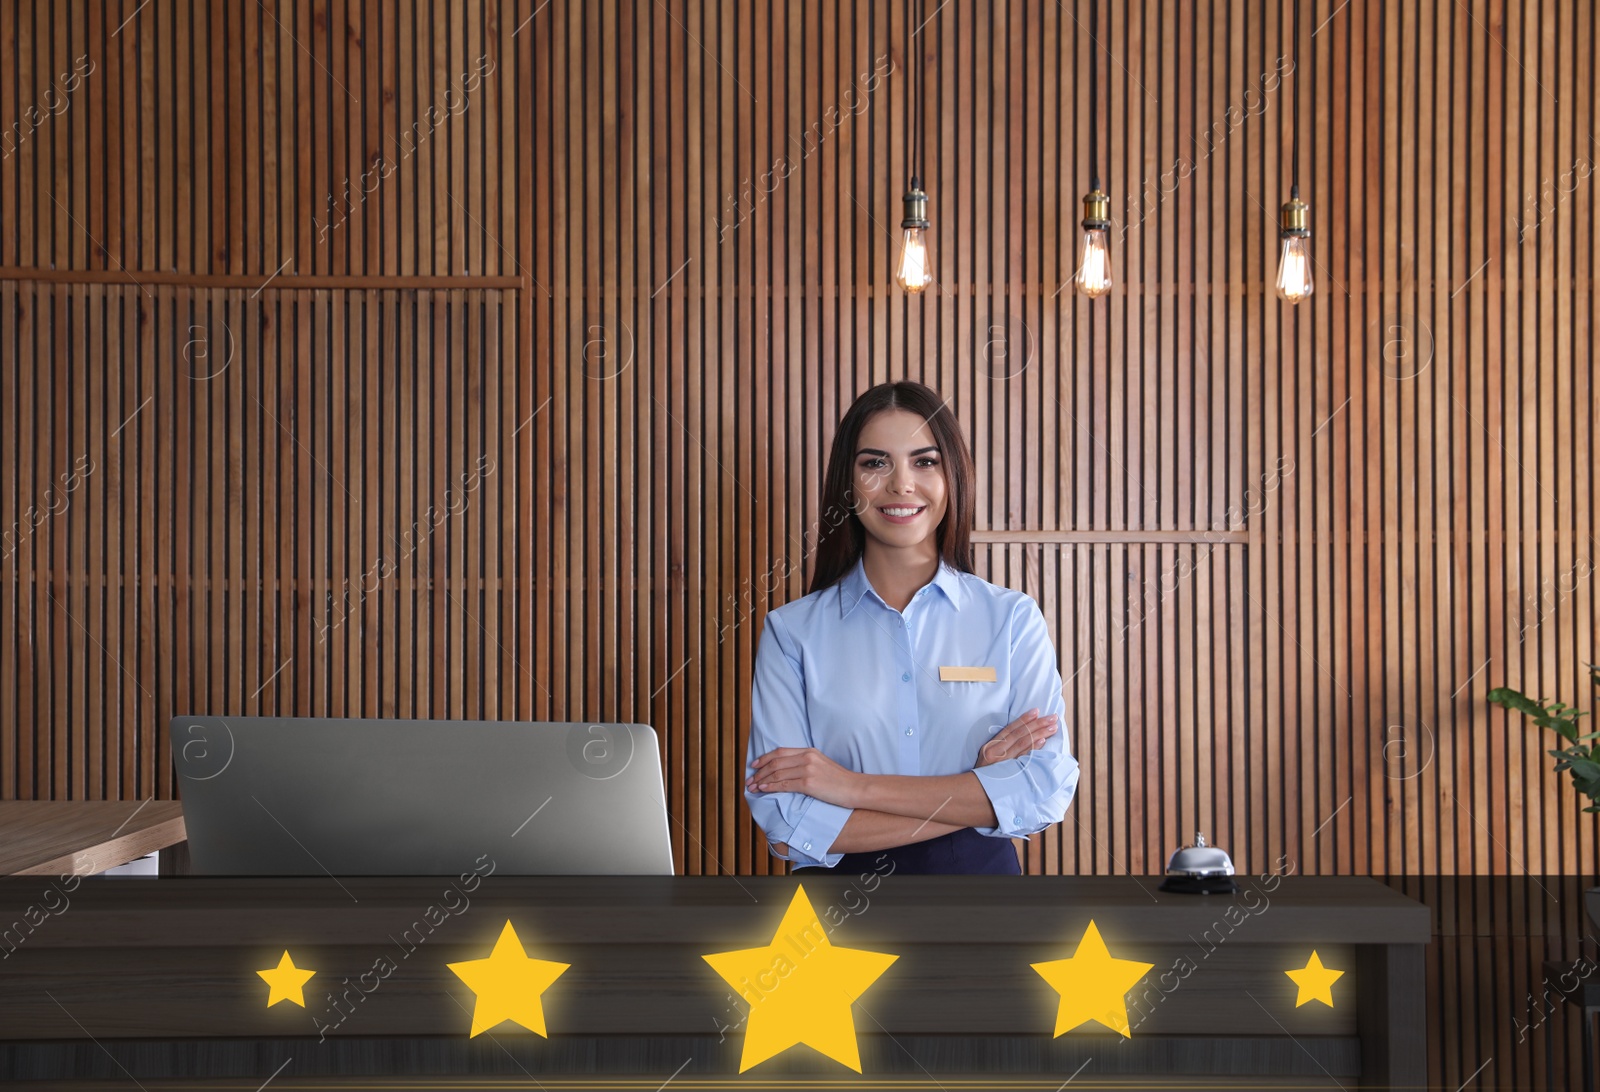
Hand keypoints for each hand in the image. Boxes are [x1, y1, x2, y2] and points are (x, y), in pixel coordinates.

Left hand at [746, 747, 862, 807]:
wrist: (855, 788)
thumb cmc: (840, 781)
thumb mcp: (822, 765)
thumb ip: (806, 763)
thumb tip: (788, 770)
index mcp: (809, 751)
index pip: (780, 752)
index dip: (764, 758)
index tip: (754, 765)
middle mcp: (807, 757)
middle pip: (775, 762)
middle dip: (759, 771)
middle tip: (749, 779)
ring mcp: (808, 770)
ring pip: (777, 773)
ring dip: (762, 780)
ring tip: (753, 787)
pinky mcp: (809, 783)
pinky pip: (784, 785)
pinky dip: (771, 787)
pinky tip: (763, 790)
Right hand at [975, 708, 1057, 767]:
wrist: (976, 792)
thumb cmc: (984, 775)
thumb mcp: (986, 758)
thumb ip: (999, 747)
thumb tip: (1019, 735)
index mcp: (991, 746)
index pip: (1010, 729)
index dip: (1024, 719)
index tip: (1037, 711)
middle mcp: (996, 752)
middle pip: (1020, 734)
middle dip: (1037, 724)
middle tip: (1052, 717)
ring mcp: (1003, 762)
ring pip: (1023, 743)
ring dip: (1040, 733)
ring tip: (1052, 727)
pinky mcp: (1010, 771)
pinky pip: (1024, 757)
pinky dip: (1034, 748)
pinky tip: (1043, 741)